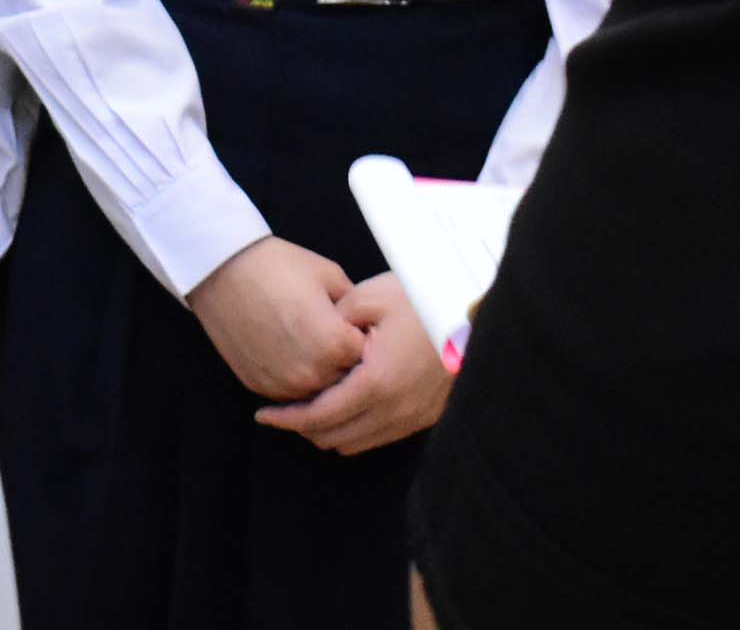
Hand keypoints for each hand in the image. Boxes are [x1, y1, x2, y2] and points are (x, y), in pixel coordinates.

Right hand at [187, 236, 363, 400]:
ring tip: (310, 342)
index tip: (355, 325)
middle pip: (345, 379)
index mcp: (333, 343)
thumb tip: (367, 325)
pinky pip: (291, 394)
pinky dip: (295, 379)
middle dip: (344, 361)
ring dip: (320, 374)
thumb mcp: (329, 275)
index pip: (366, 356)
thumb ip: (355, 307)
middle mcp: (310, 371)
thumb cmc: (277, 266)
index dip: (363, 338)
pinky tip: (290, 351)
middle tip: (332, 334)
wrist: (223, 270)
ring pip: (318, 393)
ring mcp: (283, 383)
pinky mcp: (260, 386)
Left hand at [256, 271, 452, 454]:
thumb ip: (336, 321)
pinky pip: (381, 436)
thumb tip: (312, 340)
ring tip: (313, 406)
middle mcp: (395, 410)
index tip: (263, 414)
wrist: (476, 310)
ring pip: (357, 443)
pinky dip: (357, 427)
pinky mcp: (427, 417)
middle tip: (284, 408)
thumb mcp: (372, 296)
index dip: (286, 419)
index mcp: (376, 383)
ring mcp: (414, 418)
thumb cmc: (424, 299)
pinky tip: (348, 403)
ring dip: (331, 430)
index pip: (319, 418)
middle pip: (334, 438)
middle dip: (304, 427)